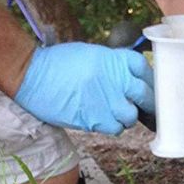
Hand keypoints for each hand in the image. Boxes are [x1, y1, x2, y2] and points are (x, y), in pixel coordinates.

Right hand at [15, 43, 154, 134]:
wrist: (32, 77)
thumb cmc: (57, 65)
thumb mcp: (90, 55)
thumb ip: (111, 66)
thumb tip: (128, 79)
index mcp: (112, 59)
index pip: (144, 68)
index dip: (150, 80)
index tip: (150, 87)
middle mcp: (114, 78)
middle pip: (145, 94)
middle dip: (148, 103)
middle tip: (146, 108)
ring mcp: (107, 100)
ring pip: (131, 115)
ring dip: (127, 117)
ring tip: (117, 114)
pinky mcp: (96, 118)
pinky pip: (116, 129)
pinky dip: (113, 127)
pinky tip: (104, 121)